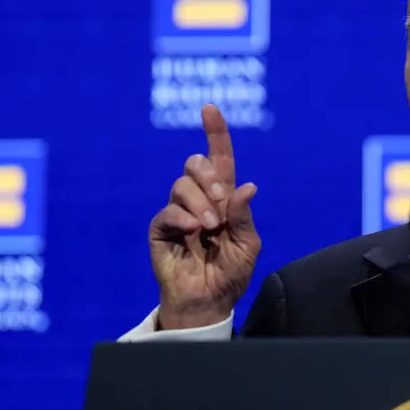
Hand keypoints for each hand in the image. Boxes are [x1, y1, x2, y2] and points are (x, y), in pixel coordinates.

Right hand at [149, 104, 260, 328]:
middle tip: (220, 200)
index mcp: (224, 198)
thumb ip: (244, 216)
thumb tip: (247, 186)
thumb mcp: (248, 245)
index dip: (215, 133)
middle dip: (209, 175)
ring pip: (181, 184)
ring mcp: (178, 212)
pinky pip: (168, 211)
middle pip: (196, 164)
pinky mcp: (161, 229)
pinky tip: (195, 231)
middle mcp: (199, 200)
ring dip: (201, 202)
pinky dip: (184, 217)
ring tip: (211, 227)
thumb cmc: (231, 274)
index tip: (210, 108)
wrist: (209, 301)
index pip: (219, 159)